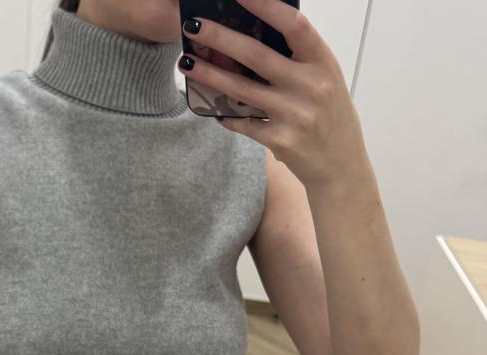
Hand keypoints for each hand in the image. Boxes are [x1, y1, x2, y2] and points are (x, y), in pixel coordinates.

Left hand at [178, 0, 368, 189]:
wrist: (341, 166)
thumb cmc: (330, 117)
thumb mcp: (325, 80)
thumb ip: (299, 60)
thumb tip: (257, 35)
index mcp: (323, 62)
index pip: (293, 25)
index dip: (266, 5)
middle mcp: (310, 86)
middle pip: (257, 55)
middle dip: (220, 38)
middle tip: (193, 26)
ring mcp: (294, 114)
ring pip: (241, 90)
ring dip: (210, 76)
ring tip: (187, 64)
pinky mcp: (279, 140)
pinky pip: (243, 123)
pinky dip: (226, 115)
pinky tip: (213, 111)